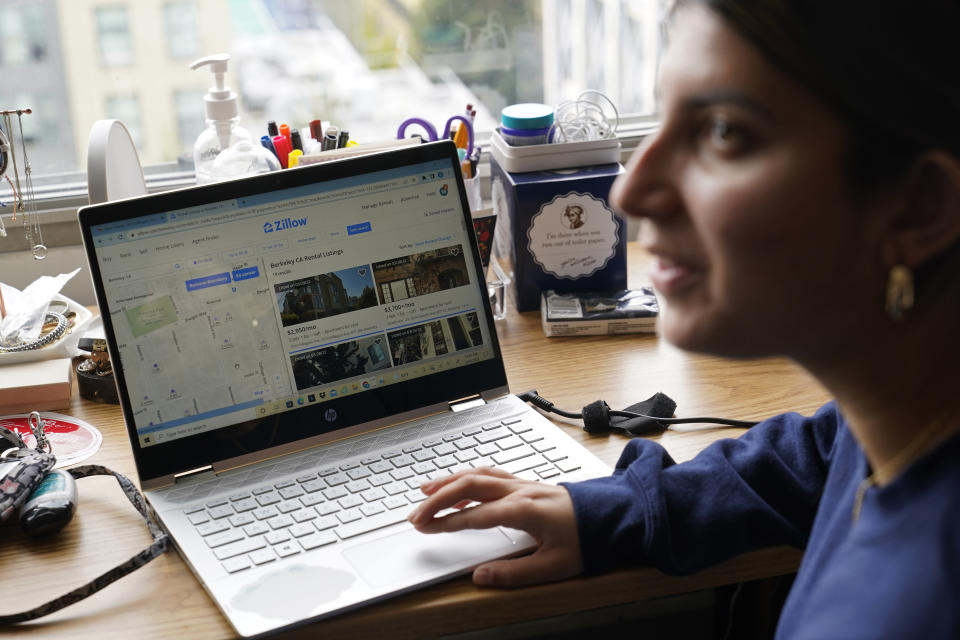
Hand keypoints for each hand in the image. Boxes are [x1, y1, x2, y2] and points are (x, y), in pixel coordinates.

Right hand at [407, 467, 582, 587]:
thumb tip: (480, 577)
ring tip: (425, 489)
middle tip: (416, 514)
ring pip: (478, 475)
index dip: (447, 523)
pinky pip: (490, 473)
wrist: (613, 516)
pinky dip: (468, 477)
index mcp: (523, 510)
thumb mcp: (553, 567)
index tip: (426, 530)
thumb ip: (513, 574)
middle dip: (438, 498)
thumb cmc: (586, 540)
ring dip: (449, 481)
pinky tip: (459, 483)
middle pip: (469, 486)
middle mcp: (520, 491)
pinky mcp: (527, 483)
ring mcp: (523, 483)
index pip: (474, 515)